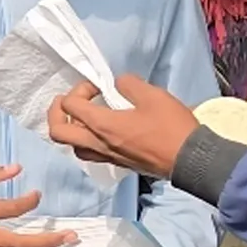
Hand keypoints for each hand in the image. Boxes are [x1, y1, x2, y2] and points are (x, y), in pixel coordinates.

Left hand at [47, 75, 198, 178]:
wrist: (191, 159)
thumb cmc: (171, 127)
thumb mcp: (152, 95)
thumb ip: (129, 84)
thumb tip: (117, 83)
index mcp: (102, 125)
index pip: (69, 106)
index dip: (78, 90)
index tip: (98, 87)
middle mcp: (98, 143)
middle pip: (57, 132)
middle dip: (56, 113)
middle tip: (68, 102)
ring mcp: (107, 156)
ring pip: (72, 146)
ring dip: (71, 130)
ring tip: (84, 118)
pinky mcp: (118, 163)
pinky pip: (90, 153)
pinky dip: (86, 141)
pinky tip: (101, 132)